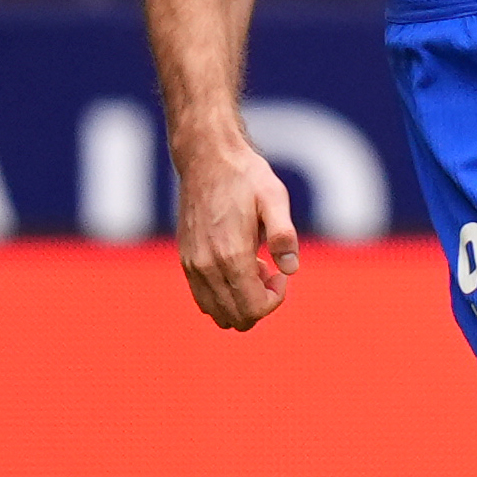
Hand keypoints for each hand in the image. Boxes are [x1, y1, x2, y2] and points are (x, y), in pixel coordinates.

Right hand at [177, 135, 299, 329]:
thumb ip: (284, 235)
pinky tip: (236, 265)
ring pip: (217, 313)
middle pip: (236, 318)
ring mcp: (192, 266)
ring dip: (241, 300)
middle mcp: (206, 266)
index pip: (253, 309)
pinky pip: (203, 299)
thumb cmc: (246, 176)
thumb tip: (291, 269)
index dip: (275, 299)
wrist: (207, 158)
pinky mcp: (185, 261)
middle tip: (269, 270)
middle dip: (260, 303)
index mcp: (230, 255)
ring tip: (253, 268)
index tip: (281, 273)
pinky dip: (223, 295)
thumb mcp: (274, 198)